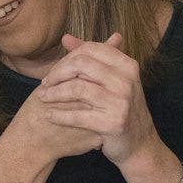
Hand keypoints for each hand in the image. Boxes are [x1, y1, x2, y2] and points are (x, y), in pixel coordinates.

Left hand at [37, 33, 159, 166]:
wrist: (139, 143)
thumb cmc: (119, 107)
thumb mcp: (111, 79)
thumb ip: (89, 58)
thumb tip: (65, 38)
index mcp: (126, 65)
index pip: (90, 49)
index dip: (67, 58)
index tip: (53, 72)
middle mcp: (126, 80)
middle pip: (81, 65)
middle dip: (58, 73)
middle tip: (45, 84)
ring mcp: (121, 102)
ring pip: (77, 88)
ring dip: (54, 93)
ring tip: (42, 98)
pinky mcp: (113, 123)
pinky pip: (78, 116)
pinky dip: (60, 115)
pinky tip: (49, 115)